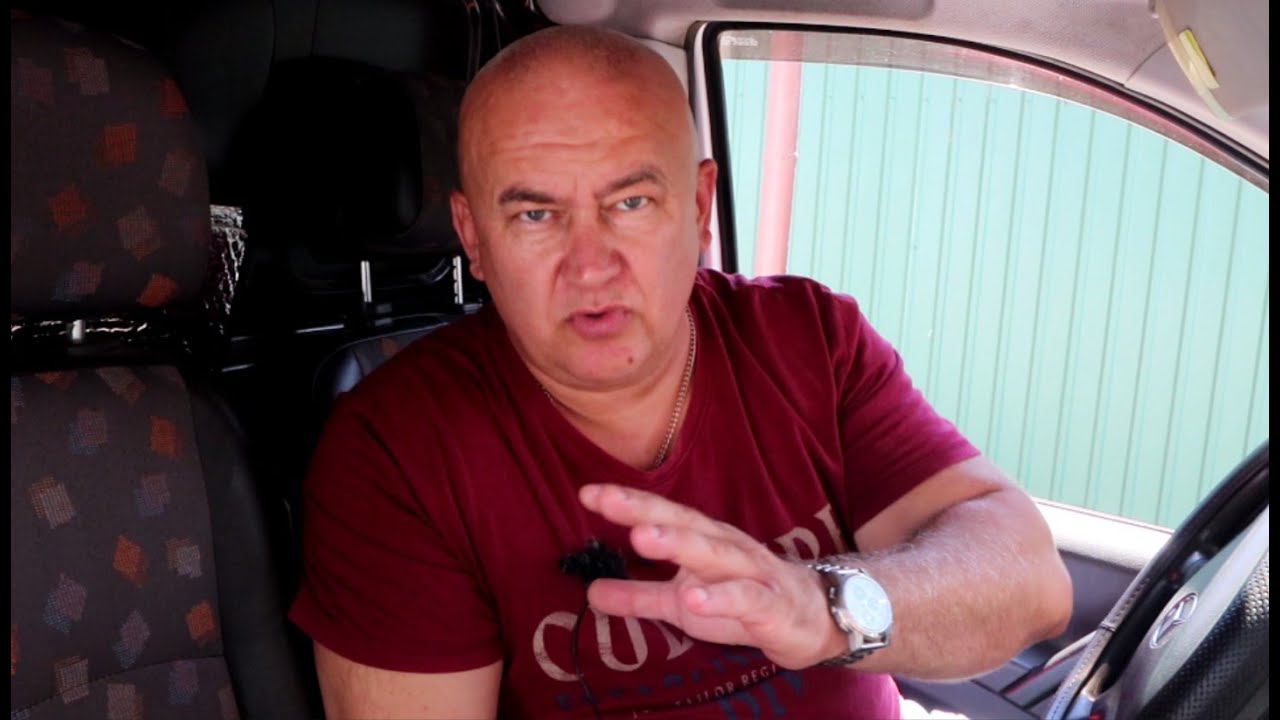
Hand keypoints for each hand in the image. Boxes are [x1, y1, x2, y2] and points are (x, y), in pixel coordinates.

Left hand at [578, 483, 846, 669]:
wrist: (814, 618)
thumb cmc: (744, 601)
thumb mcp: (683, 601)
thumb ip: (639, 596)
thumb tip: (591, 592)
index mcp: (703, 540)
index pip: (662, 515)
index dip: (627, 503)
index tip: (587, 493)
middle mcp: (725, 547)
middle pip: (684, 523)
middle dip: (645, 510)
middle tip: (607, 501)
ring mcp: (751, 572)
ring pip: (715, 553)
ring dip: (678, 544)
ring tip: (641, 538)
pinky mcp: (771, 604)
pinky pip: (745, 598)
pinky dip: (719, 597)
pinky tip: (691, 597)